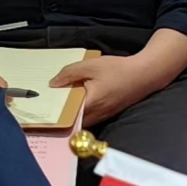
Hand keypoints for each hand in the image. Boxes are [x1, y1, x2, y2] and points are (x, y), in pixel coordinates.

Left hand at [51, 54, 167, 126]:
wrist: (145, 74)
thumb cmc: (119, 70)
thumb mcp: (90, 66)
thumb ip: (69, 73)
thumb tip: (53, 84)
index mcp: (90, 104)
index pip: (66, 114)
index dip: (53, 112)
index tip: (41, 107)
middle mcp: (96, 115)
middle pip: (71, 120)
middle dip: (59, 113)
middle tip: (46, 104)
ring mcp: (102, 116)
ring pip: (80, 119)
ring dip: (70, 113)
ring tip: (57, 101)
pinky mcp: (107, 113)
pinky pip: (88, 116)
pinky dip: (79, 110)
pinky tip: (74, 99)